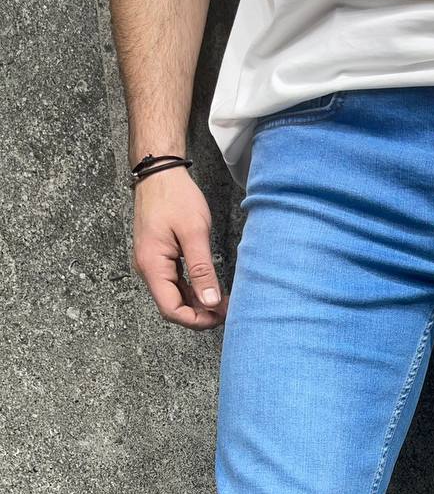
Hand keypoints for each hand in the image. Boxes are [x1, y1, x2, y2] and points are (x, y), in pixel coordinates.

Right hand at [132, 166, 227, 328]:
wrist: (160, 173)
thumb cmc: (175, 197)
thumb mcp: (194, 233)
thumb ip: (202, 270)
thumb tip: (210, 302)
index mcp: (152, 265)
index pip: (171, 309)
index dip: (196, 320)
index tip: (219, 316)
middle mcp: (148, 268)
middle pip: (172, 306)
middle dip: (199, 314)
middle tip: (225, 310)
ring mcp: (152, 263)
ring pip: (174, 296)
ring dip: (197, 303)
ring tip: (221, 300)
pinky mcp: (159, 257)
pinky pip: (174, 283)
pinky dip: (192, 290)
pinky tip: (209, 288)